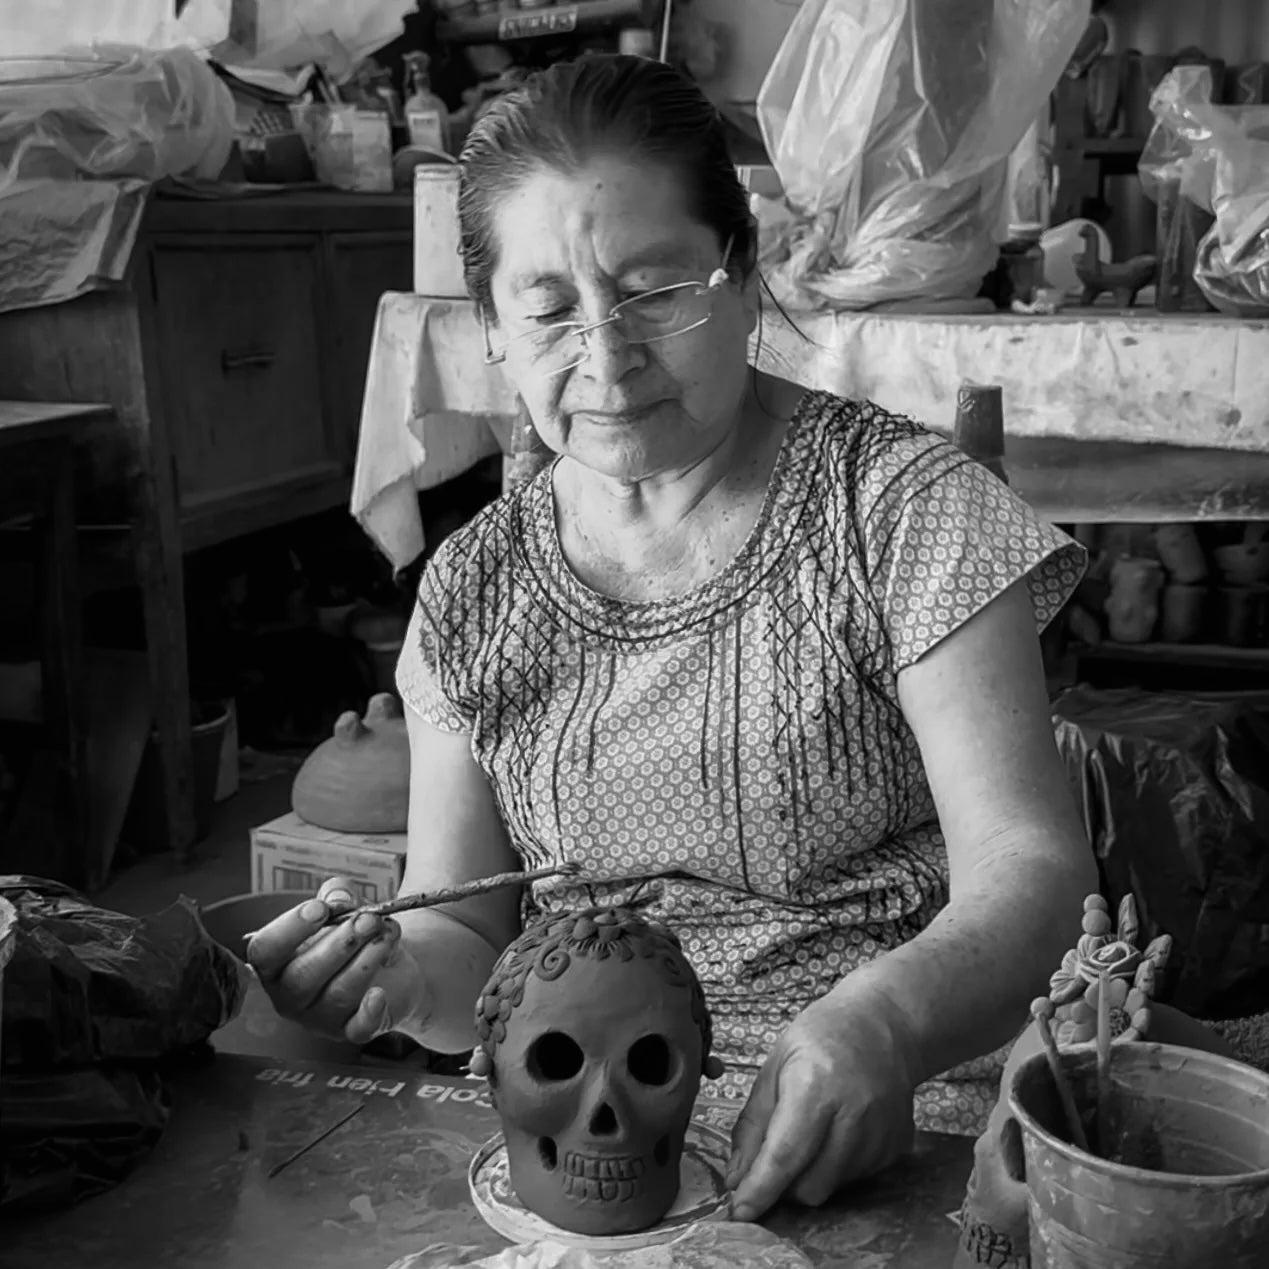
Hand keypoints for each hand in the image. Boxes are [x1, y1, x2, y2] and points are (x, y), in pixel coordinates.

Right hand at [245, 876, 425, 1044]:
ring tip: (386, 934)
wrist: (391, 965)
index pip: (264, 950)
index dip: (290, 928)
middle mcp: (290, 994)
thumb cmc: (353, 935)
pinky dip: (369, 1012)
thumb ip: (338, 894)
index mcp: (276, 961)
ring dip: (366, 960)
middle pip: (302, 976)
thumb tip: (340, 897)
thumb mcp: (344, 906)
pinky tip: (379, 993)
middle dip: (340, 943)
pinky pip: (358, 1029)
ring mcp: (319, 1017)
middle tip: (368, 920)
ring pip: (336, 995)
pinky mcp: (351, 1030)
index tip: (321, 908)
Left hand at [726, 987, 918, 1221]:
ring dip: (809, 1175)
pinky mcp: (897, 1146)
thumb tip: (736, 1177)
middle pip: (809, 1185)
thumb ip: (753, 1124)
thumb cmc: (821, 1037)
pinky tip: (838, 1129)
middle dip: (782, 1184)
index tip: (738, 1212)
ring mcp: (881, 1134)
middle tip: (773, 1155)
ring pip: (832, 1188)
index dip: (759, 1190)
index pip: (784, 1155)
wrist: (883, 1025)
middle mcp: (854, 1115)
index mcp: (816, 1086)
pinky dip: (836, 1167)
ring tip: (811, 1130)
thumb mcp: (774, 1066)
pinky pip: (856, 1179)